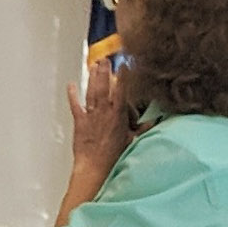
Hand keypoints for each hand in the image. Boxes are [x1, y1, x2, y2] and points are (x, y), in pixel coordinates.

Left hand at [67, 62, 136, 183]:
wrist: (95, 167)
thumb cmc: (114, 157)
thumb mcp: (133, 141)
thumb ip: (143, 129)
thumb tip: (155, 121)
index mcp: (118, 116)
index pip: (121, 91)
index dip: (122, 77)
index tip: (124, 65)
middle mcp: (103, 112)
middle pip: (104, 87)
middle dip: (104, 72)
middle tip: (105, 59)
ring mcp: (90, 116)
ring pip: (91, 92)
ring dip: (92, 78)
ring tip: (94, 65)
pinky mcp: (79, 122)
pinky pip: (75, 105)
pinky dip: (72, 95)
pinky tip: (71, 84)